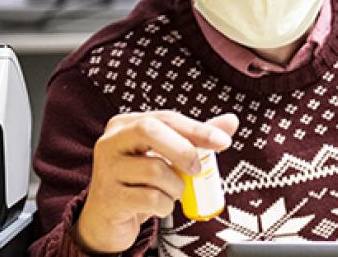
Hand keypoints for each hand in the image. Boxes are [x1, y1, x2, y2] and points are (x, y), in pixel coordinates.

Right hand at [75, 111, 238, 253]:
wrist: (108, 220)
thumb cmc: (140, 183)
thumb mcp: (166, 157)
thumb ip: (195, 139)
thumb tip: (230, 122)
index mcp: (125, 125)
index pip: (166, 118)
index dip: (197, 129)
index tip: (223, 142)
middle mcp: (110, 142)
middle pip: (150, 130)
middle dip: (183, 150)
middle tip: (197, 170)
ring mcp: (106, 169)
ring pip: (155, 170)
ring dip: (175, 187)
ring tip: (170, 193)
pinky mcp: (109, 198)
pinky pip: (151, 199)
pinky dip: (165, 206)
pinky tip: (158, 207)